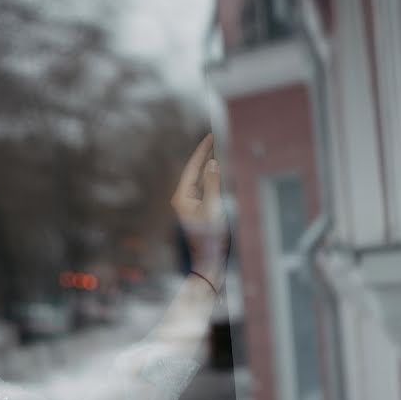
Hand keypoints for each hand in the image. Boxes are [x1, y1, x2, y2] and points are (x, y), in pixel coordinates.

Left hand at [170, 134, 227, 287]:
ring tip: (217, 150)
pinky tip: (218, 173)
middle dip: (205, 155)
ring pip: (200, 180)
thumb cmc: (210, 239)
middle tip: (215, 138)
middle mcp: (183, 199)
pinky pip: (204, 189)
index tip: (210, 136)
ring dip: (208, 166)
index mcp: (182, 197)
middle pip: (195, 171)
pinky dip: (212, 179)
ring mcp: (190, 206)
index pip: (193, 167)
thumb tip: (211, 163)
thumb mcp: (214, 208)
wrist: (208, 263)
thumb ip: (212, 184)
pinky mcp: (198, 212)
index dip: (202, 150)